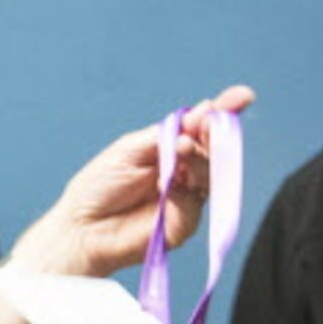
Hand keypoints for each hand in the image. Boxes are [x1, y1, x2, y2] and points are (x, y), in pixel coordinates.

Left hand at [6, 85, 256, 280]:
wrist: (80, 227)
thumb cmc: (98, 188)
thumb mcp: (131, 148)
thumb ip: (166, 134)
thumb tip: (201, 112)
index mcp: (168, 150)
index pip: (200, 129)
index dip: (222, 113)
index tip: (242, 97)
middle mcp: (181, 172)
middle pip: (212, 149)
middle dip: (214, 132)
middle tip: (209, 122)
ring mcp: (185, 198)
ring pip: (210, 174)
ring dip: (201, 156)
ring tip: (184, 146)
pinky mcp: (183, 224)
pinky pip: (194, 202)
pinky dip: (186, 188)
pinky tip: (173, 180)